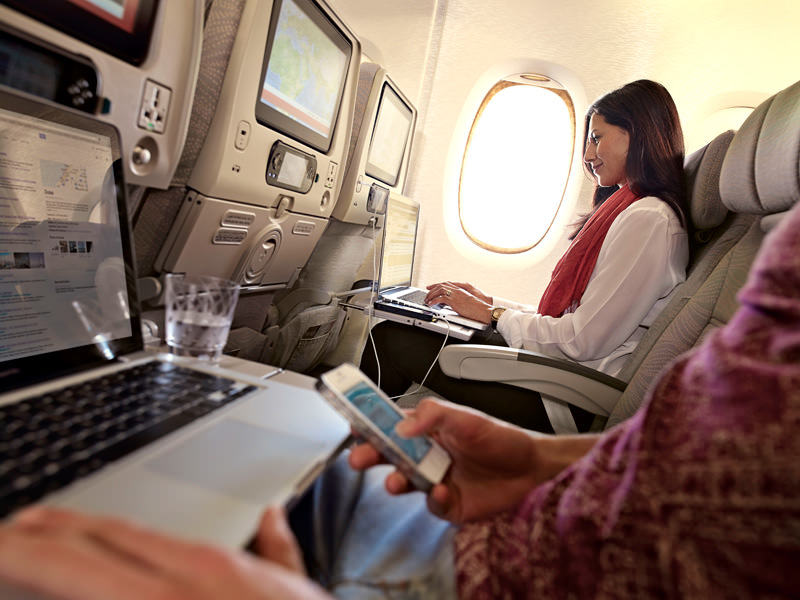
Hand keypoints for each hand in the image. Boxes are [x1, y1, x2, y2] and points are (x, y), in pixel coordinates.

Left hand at [0, 506, 331, 599]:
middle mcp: (174, 590)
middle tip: (2, 534)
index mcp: (205, 567)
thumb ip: (279, 550)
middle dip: (33, 544)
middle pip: (86, 558)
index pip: (122, 535)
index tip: (31, 522)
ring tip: (4, 560)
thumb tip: (271, 516)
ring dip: (36, 574)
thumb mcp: (296, 588)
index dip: (70, 527)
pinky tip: (39, 599)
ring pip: (82, 588)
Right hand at [349, 398, 554, 522]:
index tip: (354, 426)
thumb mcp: (468, 418)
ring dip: (395, 482)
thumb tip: (403, 426)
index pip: (392, 425)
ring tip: (394, 482)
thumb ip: (435, 415)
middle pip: (390, 456)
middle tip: (358, 459)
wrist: (532, 470)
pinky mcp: (449, 505)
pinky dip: (433, 499)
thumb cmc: (502, 439)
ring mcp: (436, 480)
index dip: (371, 425)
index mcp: (429, 431)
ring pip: (405, 482)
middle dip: (370, 456)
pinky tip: (441, 491)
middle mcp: (428, 455)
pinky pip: (432, 505)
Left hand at [423, 281, 492, 322]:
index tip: (431, 287)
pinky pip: (440, 298)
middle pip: (441, 285)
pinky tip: (431, 304)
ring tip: (427, 300)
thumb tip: (449, 303)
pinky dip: (434, 301)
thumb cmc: (477, 308)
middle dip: (432, 289)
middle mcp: (457, 290)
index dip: (437, 285)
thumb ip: (457, 299)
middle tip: (426, 294)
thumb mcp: (466, 301)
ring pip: (439, 290)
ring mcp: (455, 294)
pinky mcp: (454, 301)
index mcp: (460, 289)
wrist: (483, 310)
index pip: (446, 284)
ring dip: (431, 295)